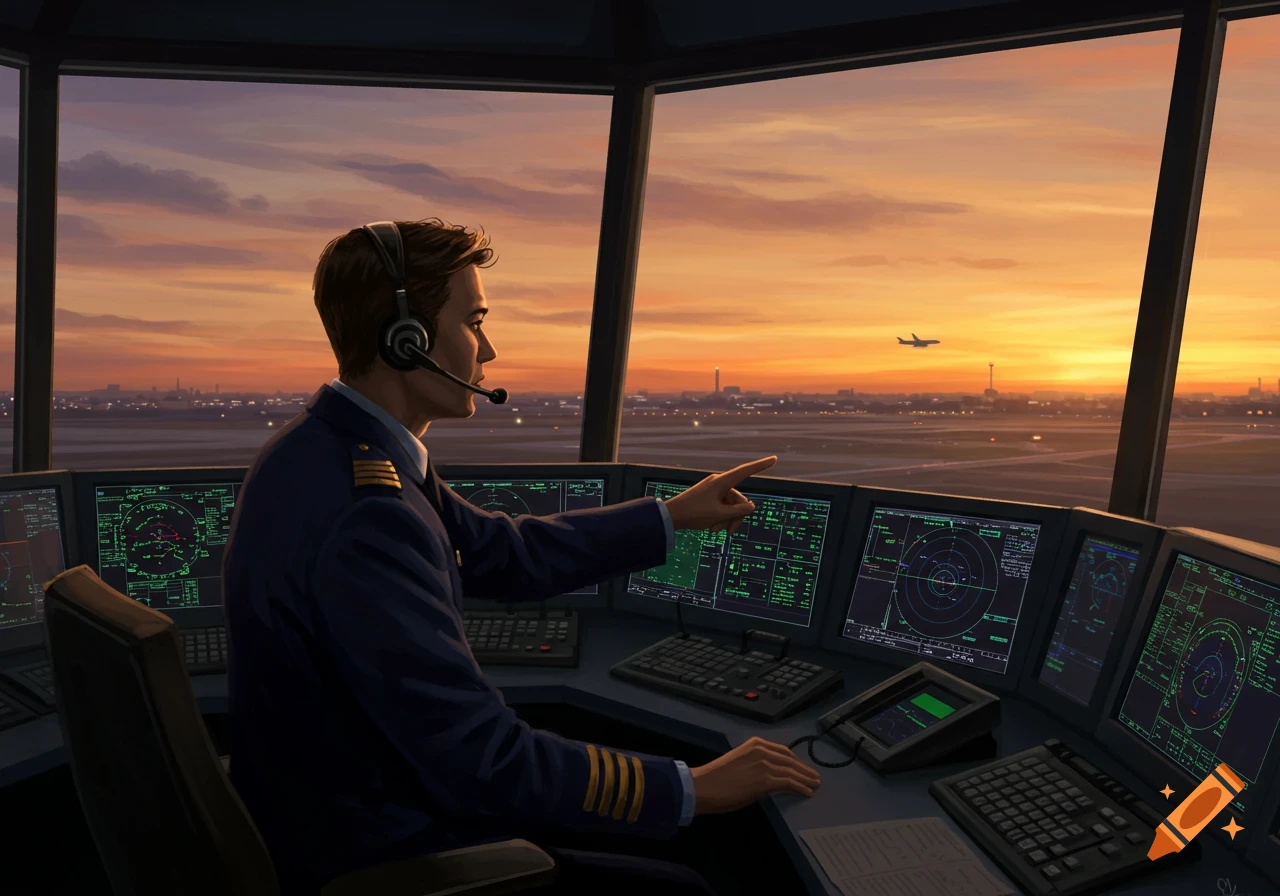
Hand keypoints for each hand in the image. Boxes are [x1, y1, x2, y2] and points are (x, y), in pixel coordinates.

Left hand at [663, 456, 776, 534]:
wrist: (671, 516)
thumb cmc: (695, 513)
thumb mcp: (720, 515)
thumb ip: (739, 511)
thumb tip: (751, 506)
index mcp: (722, 482)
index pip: (746, 471)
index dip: (761, 466)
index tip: (774, 459)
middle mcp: (719, 483)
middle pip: (738, 499)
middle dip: (736, 516)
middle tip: (728, 532)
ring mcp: (713, 490)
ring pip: (730, 505)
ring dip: (726, 520)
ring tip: (715, 531)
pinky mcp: (708, 497)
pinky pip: (721, 506)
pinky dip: (719, 517)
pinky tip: (712, 528)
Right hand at [691, 736, 820, 814]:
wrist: (704, 786)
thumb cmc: (717, 779)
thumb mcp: (740, 763)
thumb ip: (756, 765)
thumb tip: (770, 777)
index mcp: (755, 743)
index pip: (782, 750)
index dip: (795, 760)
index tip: (803, 767)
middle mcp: (762, 750)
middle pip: (790, 759)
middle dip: (804, 769)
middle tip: (814, 777)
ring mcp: (765, 764)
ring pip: (792, 771)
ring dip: (806, 779)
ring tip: (815, 785)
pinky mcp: (766, 780)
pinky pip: (790, 783)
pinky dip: (801, 787)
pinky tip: (808, 792)